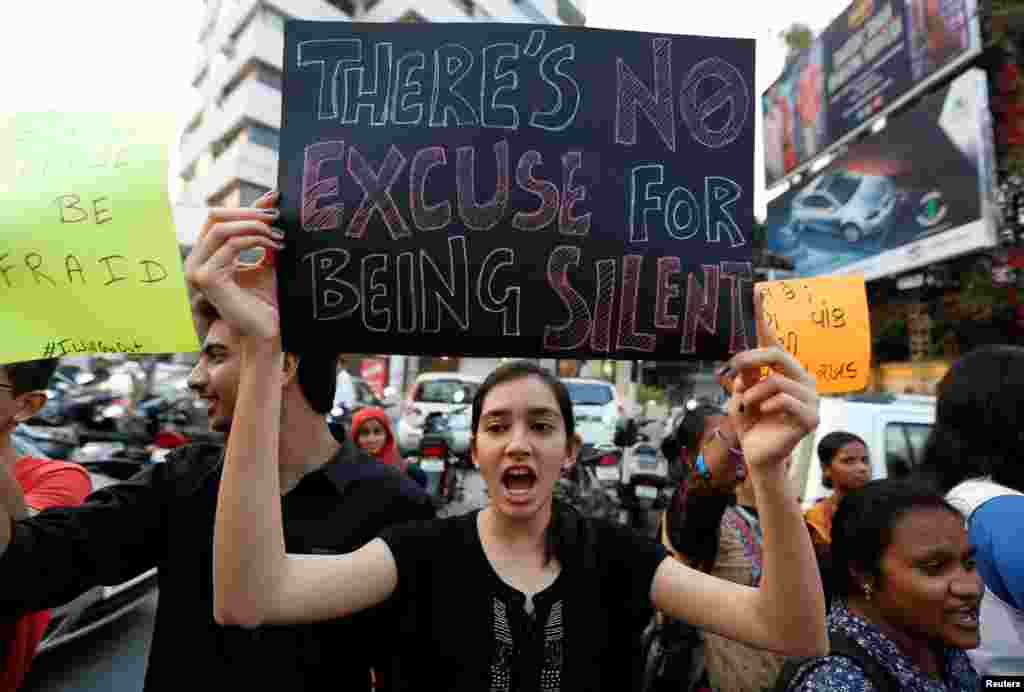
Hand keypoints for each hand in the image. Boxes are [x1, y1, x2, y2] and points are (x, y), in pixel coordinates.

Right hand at [184, 191, 283, 340]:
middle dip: (249, 212)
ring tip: (278, 235)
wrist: (269, 331)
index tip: (275, 202)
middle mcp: (196, 260)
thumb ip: (262, 230)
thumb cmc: (268, 299)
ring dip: (254, 226)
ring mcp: (197, 270)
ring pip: (220, 228)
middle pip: (214, 215)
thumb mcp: (265, 256)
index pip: (218, 218)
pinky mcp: (206, 278)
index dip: (246, 206)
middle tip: (277, 216)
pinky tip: (274, 247)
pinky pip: (230, 245)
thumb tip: (271, 196)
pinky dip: (254, 240)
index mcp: (206, 254)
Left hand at [725, 293, 818, 471]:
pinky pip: (783, 399)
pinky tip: (763, 414)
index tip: (755, 293)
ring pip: (776, 380)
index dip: (764, 317)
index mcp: (784, 370)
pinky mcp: (811, 417)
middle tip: (735, 367)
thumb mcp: (740, 393)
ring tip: (748, 405)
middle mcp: (801, 379)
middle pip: (777, 354)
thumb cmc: (750, 422)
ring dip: (753, 393)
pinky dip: (765, 405)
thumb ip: (743, 375)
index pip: (774, 340)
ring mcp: (810, 398)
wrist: (756, 453)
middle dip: (752, 359)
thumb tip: (742, 364)